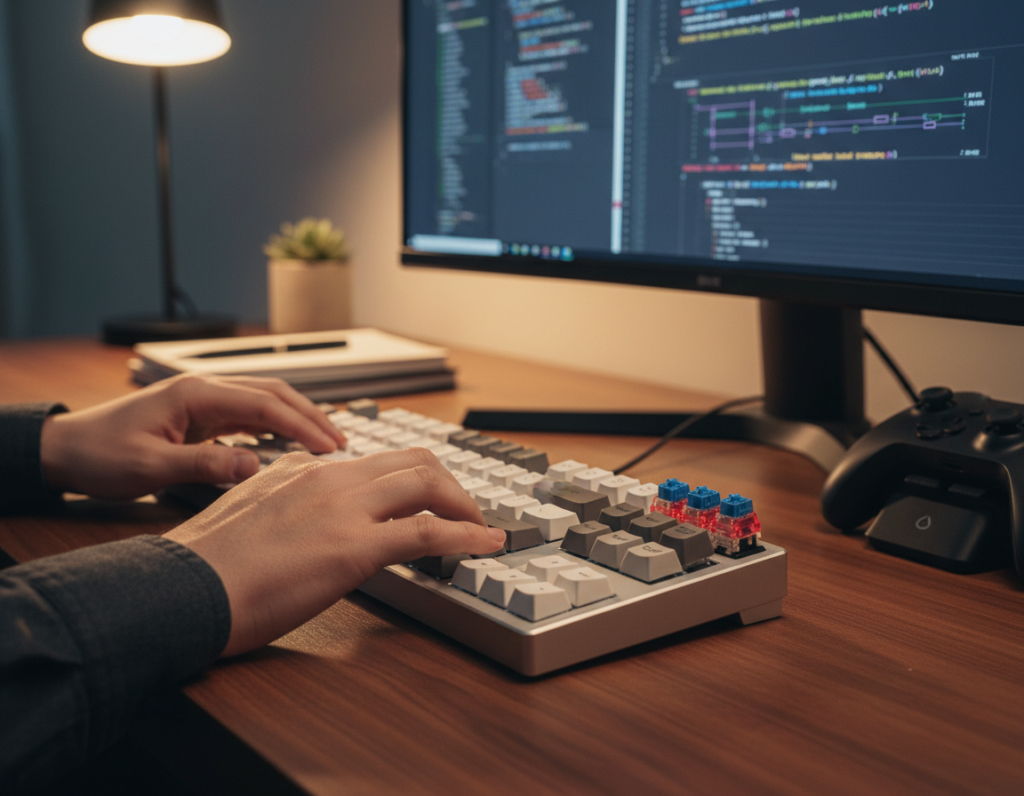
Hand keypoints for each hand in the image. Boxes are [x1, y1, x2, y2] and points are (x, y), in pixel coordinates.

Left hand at [40, 374, 344, 499]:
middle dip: (311, 416)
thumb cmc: (100, 455)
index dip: (303, 425)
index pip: (265, 404)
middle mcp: (205, 391)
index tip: (330, 448)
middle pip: (274, 394)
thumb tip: (256, 467)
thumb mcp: (151, 468)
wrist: (66, 450)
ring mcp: (204, 401)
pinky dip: (277, 427)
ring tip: (326, 443)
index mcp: (197, 395)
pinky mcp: (201, 416)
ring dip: (298, 419)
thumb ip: (205, 465)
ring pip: (265, 402)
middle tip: (341, 444)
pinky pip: (249, 416)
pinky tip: (291, 443)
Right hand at [164, 448, 506, 656]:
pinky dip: (467, 535)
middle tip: (465, 511)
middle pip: (413, 460)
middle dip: (449, 484)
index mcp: (302, 468)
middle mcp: (328, 476)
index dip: (411, 477)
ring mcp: (344, 508)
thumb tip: (306, 512)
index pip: (375, 460)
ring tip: (480, 528)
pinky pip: (429, 530)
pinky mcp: (354, 546)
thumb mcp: (248, 511)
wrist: (183, 589)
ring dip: (463, 505)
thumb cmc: (205, 566)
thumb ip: (284, 500)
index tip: (427, 495)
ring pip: (428, 483)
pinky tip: (485, 545)